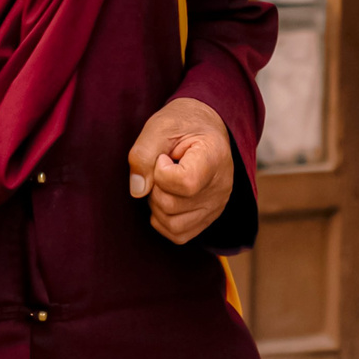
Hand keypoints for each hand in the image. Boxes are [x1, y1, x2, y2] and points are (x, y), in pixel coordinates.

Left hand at [127, 98, 233, 244]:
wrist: (205, 126)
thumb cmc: (182, 123)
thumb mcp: (158, 126)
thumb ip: (143, 154)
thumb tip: (137, 190)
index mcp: (214, 157)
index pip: (185, 183)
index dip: (161, 172)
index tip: (164, 155)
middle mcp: (221, 187)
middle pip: (173, 206)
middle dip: (154, 187)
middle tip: (159, 167)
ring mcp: (216, 206)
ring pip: (174, 226)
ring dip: (157, 205)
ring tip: (162, 182)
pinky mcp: (208, 218)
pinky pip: (178, 235)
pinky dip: (163, 220)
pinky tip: (165, 196)